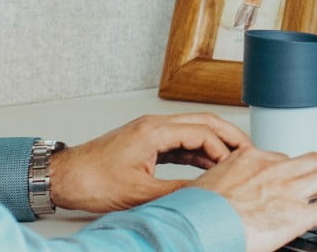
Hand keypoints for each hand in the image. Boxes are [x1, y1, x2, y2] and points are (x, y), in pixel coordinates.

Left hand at [50, 113, 250, 212]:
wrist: (65, 177)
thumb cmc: (92, 180)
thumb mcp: (140, 193)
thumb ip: (177, 191)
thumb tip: (205, 193)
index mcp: (154, 131)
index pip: (202, 132)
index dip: (224, 150)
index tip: (236, 167)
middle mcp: (154, 126)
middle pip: (203, 123)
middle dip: (229, 136)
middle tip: (251, 152)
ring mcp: (150, 133)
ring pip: (193, 131)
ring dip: (215, 145)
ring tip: (235, 160)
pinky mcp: (146, 144)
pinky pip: (180, 143)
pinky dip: (198, 153)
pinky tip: (209, 167)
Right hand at [191, 147, 316, 251]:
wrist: (195, 226)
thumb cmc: (195, 213)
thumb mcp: (207, 188)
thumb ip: (224, 187)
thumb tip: (224, 199)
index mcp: (248, 159)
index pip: (281, 158)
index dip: (295, 169)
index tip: (297, 176)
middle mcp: (272, 168)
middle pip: (312, 161)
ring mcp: (287, 190)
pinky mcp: (297, 214)